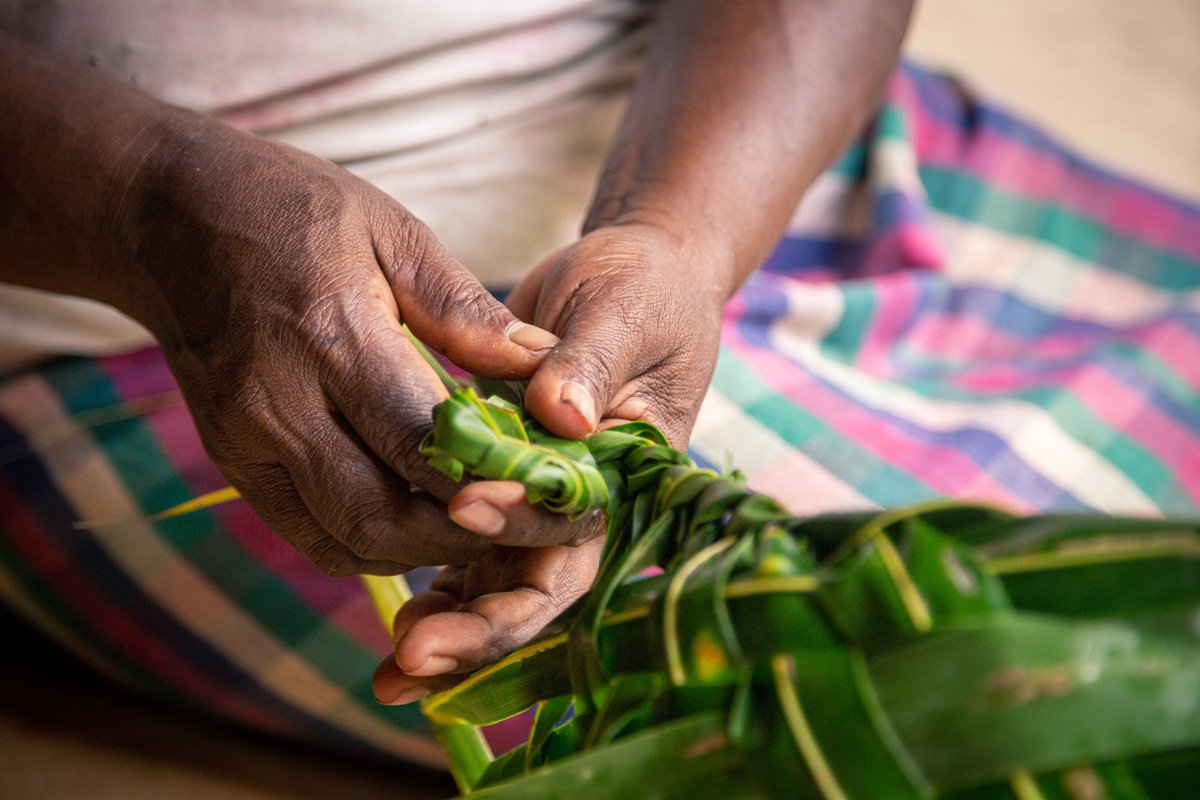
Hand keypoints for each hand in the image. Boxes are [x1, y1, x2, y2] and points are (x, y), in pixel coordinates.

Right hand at [122, 119, 570, 574]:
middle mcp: (280, 407)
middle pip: (383, 516)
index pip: (421, 443)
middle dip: (467, 535)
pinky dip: (374, 545)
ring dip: (425, 549)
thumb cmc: (293, 211)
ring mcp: (247, 446)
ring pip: (347, 541)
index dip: (493, 483)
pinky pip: (311, 536)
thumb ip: (465, 308)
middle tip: (534, 525)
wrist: (168, 218)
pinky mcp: (233, 465)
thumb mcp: (391, 230)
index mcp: (331, 339)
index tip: (556, 496)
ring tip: (488, 527)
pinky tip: (420, 523)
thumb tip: (544, 365)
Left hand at [372, 224, 727, 700]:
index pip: (580, 532)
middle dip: (479, 627)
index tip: (464, 510)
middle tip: (412, 653)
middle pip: (536, 586)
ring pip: (497, 583)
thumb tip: (562, 416)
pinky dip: (438, 588)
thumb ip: (592, 364)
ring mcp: (542, 503)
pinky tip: (395, 623)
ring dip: (450, 626)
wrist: (633, 278)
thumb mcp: (625, 315)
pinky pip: (471, 552)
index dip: (524, 533)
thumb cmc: (644, 291)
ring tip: (391, 667)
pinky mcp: (505, 488)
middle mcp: (585, 506)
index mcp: (626, 475)